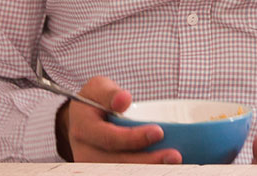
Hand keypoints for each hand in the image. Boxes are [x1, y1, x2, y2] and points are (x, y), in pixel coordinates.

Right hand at [56, 76, 180, 162]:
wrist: (82, 117)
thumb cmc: (95, 100)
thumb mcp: (99, 88)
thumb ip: (110, 93)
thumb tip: (123, 99)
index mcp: (83, 128)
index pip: (109, 138)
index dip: (133, 138)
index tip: (159, 132)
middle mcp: (84, 152)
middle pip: (115, 163)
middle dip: (146, 161)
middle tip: (174, 156)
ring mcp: (91, 165)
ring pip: (118, 172)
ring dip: (146, 170)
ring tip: (171, 163)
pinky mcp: (101, 170)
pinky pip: (121, 172)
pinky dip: (142, 170)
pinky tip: (161, 167)